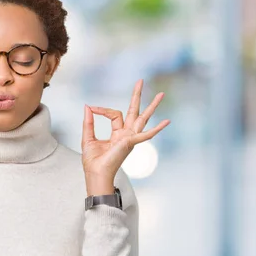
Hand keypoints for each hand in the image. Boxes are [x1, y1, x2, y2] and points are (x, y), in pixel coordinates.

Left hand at [81, 79, 169, 194]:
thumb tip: (88, 107)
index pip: (114, 114)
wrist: (95, 174)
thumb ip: (89, 122)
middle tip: (140, 81)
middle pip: (134, 111)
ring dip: (152, 106)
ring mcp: (130, 138)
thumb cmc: (93, 161)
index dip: (102, 109)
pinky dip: (157, 129)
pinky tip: (167, 121)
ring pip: (143, 118)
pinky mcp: (130, 142)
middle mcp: (126, 134)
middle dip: (137, 96)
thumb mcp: (88, 138)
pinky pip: (146, 134)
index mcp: (117, 133)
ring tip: (161, 94)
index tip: (92, 108)